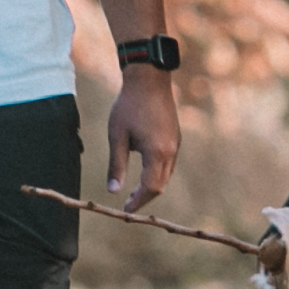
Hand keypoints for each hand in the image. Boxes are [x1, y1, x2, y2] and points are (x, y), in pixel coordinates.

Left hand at [105, 65, 179, 210]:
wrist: (149, 79)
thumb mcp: (117, 136)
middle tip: (128, 202)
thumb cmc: (129, 106)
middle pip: (160, 184)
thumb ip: (117, 165)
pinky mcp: (175, 136)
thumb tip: (112, 191)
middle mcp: (170, 151)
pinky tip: (144, 168)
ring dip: (152, 184)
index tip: (125, 210)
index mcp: (156, 152)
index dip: (138, 202)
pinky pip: (169, 162)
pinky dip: (157, 172)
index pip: (150, 188)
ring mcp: (175, 143)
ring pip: (166, 174)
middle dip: (145, 196)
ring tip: (134, 189)